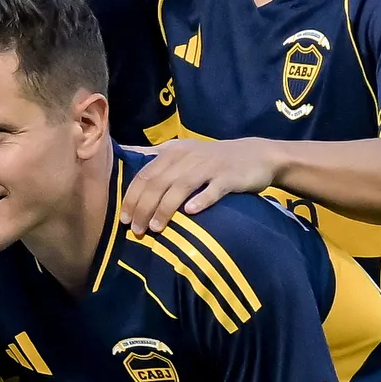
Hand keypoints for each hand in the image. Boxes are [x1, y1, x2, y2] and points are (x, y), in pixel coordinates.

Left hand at [119, 135, 280, 232]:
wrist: (257, 155)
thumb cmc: (213, 159)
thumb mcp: (184, 153)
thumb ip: (157, 159)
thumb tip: (127, 159)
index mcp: (173, 151)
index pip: (145, 175)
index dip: (131, 197)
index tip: (124, 219)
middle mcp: (188, 156)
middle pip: (158, 182)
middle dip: (143, 207)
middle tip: (136, 230)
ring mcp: (209, 166)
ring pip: (181, 186)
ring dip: (165, 208)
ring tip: (155, 228)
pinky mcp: (228, 177)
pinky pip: (212, 189)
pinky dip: (201, 200)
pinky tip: (190, 213)